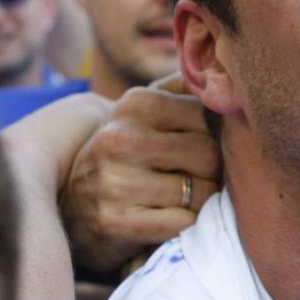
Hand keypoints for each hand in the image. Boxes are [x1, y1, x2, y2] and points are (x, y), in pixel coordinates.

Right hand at [60, 75, 222, 273]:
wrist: (71, 204)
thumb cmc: (124, 152)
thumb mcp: (143, 111)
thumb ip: (184, 90)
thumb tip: (228, 75)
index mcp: (135, 104)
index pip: (207, 115)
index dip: (215, 135)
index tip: (202, 146)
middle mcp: (119, 139)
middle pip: (207, 154)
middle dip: (213, 170)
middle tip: (199, 178)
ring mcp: (114, 182)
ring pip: (200, 192)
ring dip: (203, 201)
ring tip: (186, 199)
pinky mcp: (115, 222)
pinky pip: (182, 223)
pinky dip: (187, 224)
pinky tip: (172, 220)